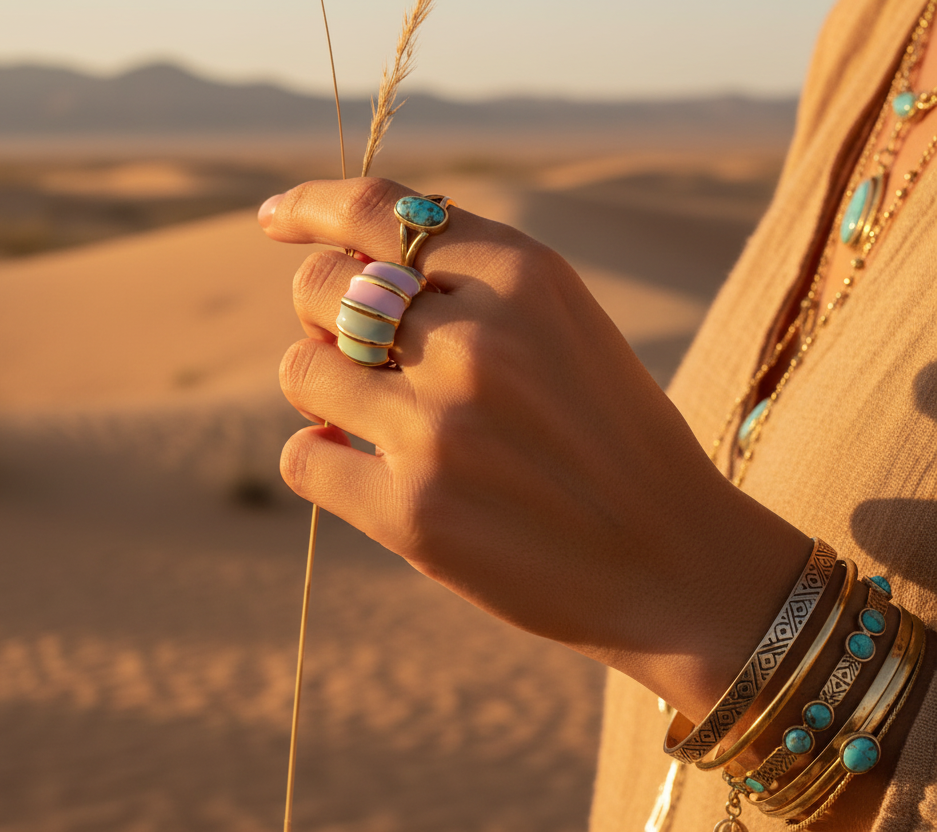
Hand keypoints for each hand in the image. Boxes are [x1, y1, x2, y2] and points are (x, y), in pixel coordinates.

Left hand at [260, 177, 811, 718]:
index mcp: (524, 275)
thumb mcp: (566, 323)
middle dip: (321, 315)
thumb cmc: (613, 436)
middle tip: (358, 353)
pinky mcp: (412, 512)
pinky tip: (357, 469)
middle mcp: (475, 342)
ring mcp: (439, 430)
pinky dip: (318, 459)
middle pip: (320, 290)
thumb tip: (344, 257)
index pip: (377, 210)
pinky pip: (301, 457)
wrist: (675, 564)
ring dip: (321, 388)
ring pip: (301, 368)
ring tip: (366, 415)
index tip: (273, 218)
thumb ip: (472, 278)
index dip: (309, 206)